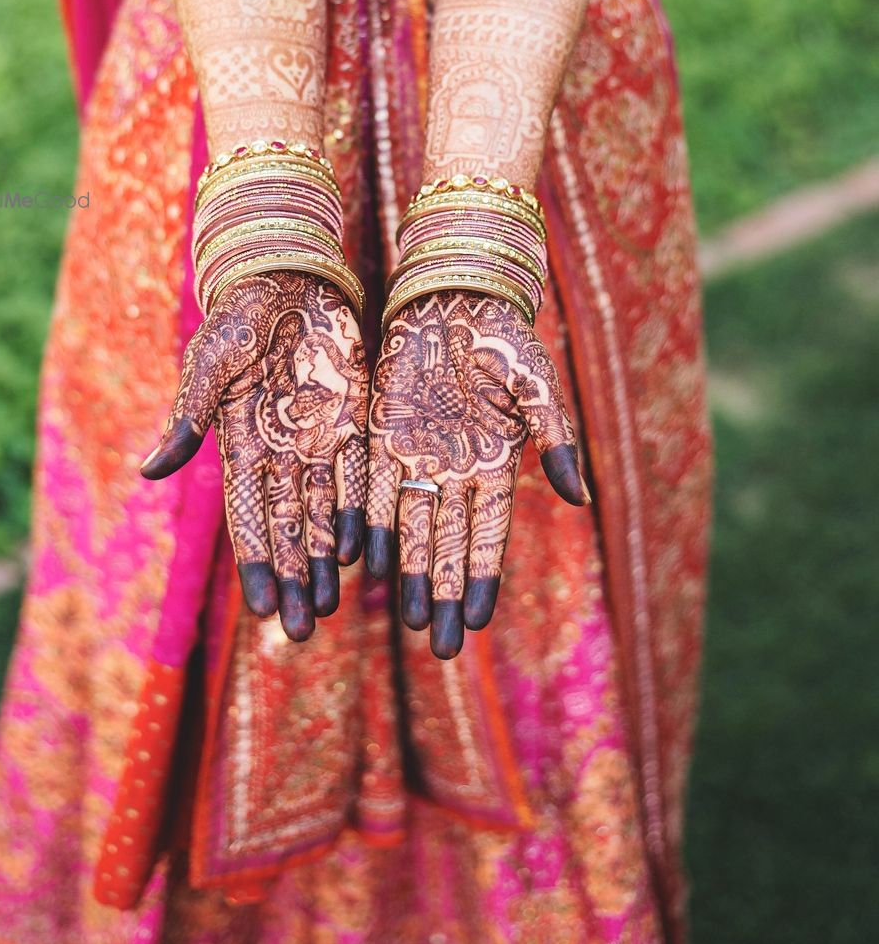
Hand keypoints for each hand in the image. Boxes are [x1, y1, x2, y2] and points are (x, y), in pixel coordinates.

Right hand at [140, 273, 367, 641]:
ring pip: (322, 514)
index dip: (257, 564)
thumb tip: (148, 473)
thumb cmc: (240, 315)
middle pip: (287, 528)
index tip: (264, 609)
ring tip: (330, 608)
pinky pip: (357, 479)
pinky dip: (357, 517)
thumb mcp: (211, 361)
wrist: (288, 275)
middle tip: (303, 632)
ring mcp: (317, 439)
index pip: (248, 517)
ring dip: (323, 562)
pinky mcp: (352, 420)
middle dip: (292, 580)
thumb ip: (190, 417)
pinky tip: (361, 554)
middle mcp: (279, 451)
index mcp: (240, 443)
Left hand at [365, 291, 588, 658]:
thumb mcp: (536, 386)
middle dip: (445, 595)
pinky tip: (365, 562)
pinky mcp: (383, 435)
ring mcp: (418, 455)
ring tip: (408, 619)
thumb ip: (554, 440)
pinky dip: (371, 525)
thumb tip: (580, 499)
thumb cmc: (504, 337)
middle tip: (441, 647)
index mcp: (496, 462)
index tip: (478, 621)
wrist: (455, 296)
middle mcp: (455, 469)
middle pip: (450, 544)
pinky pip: (376, 489)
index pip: (489, 534)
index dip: (483, 578)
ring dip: (410, 573)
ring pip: (412, 527)